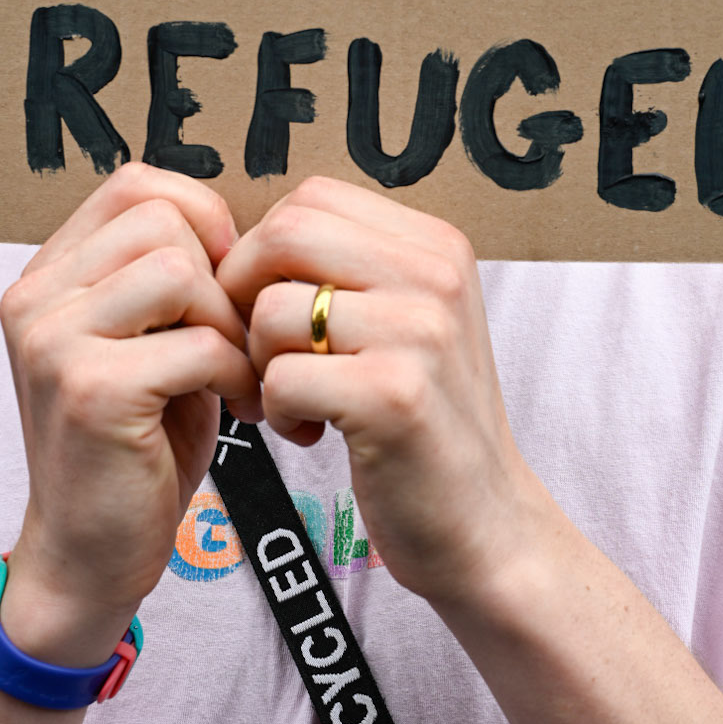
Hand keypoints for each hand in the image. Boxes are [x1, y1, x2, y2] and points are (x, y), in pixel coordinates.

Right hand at [0, 165, 259, 663]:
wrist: (87, 558)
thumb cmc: (134, 448)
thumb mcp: (146, 344)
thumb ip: (168, 280)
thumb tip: (248, 229)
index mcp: (46, 276)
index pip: (135, 184)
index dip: (203, 220)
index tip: (228, 286)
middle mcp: (34, 297)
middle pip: (163, 218)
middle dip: (223, 276)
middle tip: (242, 341)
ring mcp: (53, 341)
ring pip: (180, 269)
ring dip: (232, 323)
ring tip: (241, 374)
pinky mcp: (91, 390)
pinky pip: (197, 342)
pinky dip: (237, 373)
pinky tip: (241, 409)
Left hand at [217, 178, 542, 608]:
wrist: (485, 525)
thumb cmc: (424, 423)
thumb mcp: (407, 322)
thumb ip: (346, 269)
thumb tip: (237, 236)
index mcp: (437, 246)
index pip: (310, 198)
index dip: (262, 251)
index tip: (267, 307)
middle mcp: (436, 276)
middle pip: (285, 234)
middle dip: (245, 296)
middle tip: (259, 352)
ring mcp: (420, 334)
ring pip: (273, 309)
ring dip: (259, 364)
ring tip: (292, 401)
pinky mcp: (394, 397)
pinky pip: (281, 377)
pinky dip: (276, 411)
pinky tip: (308, 432)